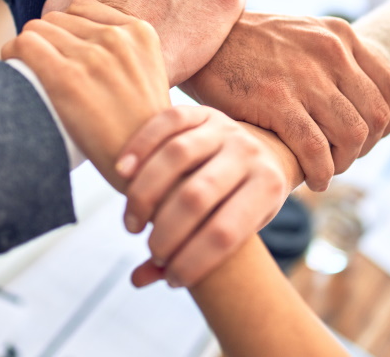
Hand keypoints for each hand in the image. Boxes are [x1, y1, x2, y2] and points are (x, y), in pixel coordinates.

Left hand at [1, 0, 170, 190]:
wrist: (147, 166)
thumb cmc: (143, 130)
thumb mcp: (150, 76)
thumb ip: (124, 53)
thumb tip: (81, 44)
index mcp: (141, 33)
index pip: (84, 8)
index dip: (69, 31)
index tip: (66, 54)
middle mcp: (118, 38)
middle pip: (58, 19)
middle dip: (49, 41)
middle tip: (47, 70)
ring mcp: (93, 56)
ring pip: (37, 29)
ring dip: (29, 49)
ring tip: (33, 75)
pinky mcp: (66, 77)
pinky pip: (23, 45)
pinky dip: (12, 55)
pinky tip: (17, 73)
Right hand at [116, 106, 287, 287]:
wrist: (264, 152)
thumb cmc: (244, 202)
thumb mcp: (237, 229)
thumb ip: (192, 253)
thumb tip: (139, 279)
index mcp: (268, 186)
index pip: (226, 232)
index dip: (194, 262)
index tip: (173, 278)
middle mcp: (250, 153)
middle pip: (197, 195)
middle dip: (166, 232)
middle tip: (151, 249)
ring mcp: (226, 127)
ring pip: (177, 155)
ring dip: (145, 194)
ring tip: (132, 224)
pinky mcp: (203, 111)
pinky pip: (167, 122)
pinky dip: (140, 146)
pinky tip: (121, 173)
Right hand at [180, 12, 389, 190]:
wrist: (203, 37)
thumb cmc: (250, 45)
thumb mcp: (301, 36)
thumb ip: (331, 60)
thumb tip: (355, 101)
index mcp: (340, 36)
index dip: (388, 121)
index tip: (369, 138)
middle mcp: (331, 53)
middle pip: (376, 116)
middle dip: (365, 147)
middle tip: (342, 157)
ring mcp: (305, 76)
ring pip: (352, 135)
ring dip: (343, 163)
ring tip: (326, 170)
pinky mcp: (276, 99)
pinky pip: (315, 148)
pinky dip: (321, 172)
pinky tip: (312, 179)